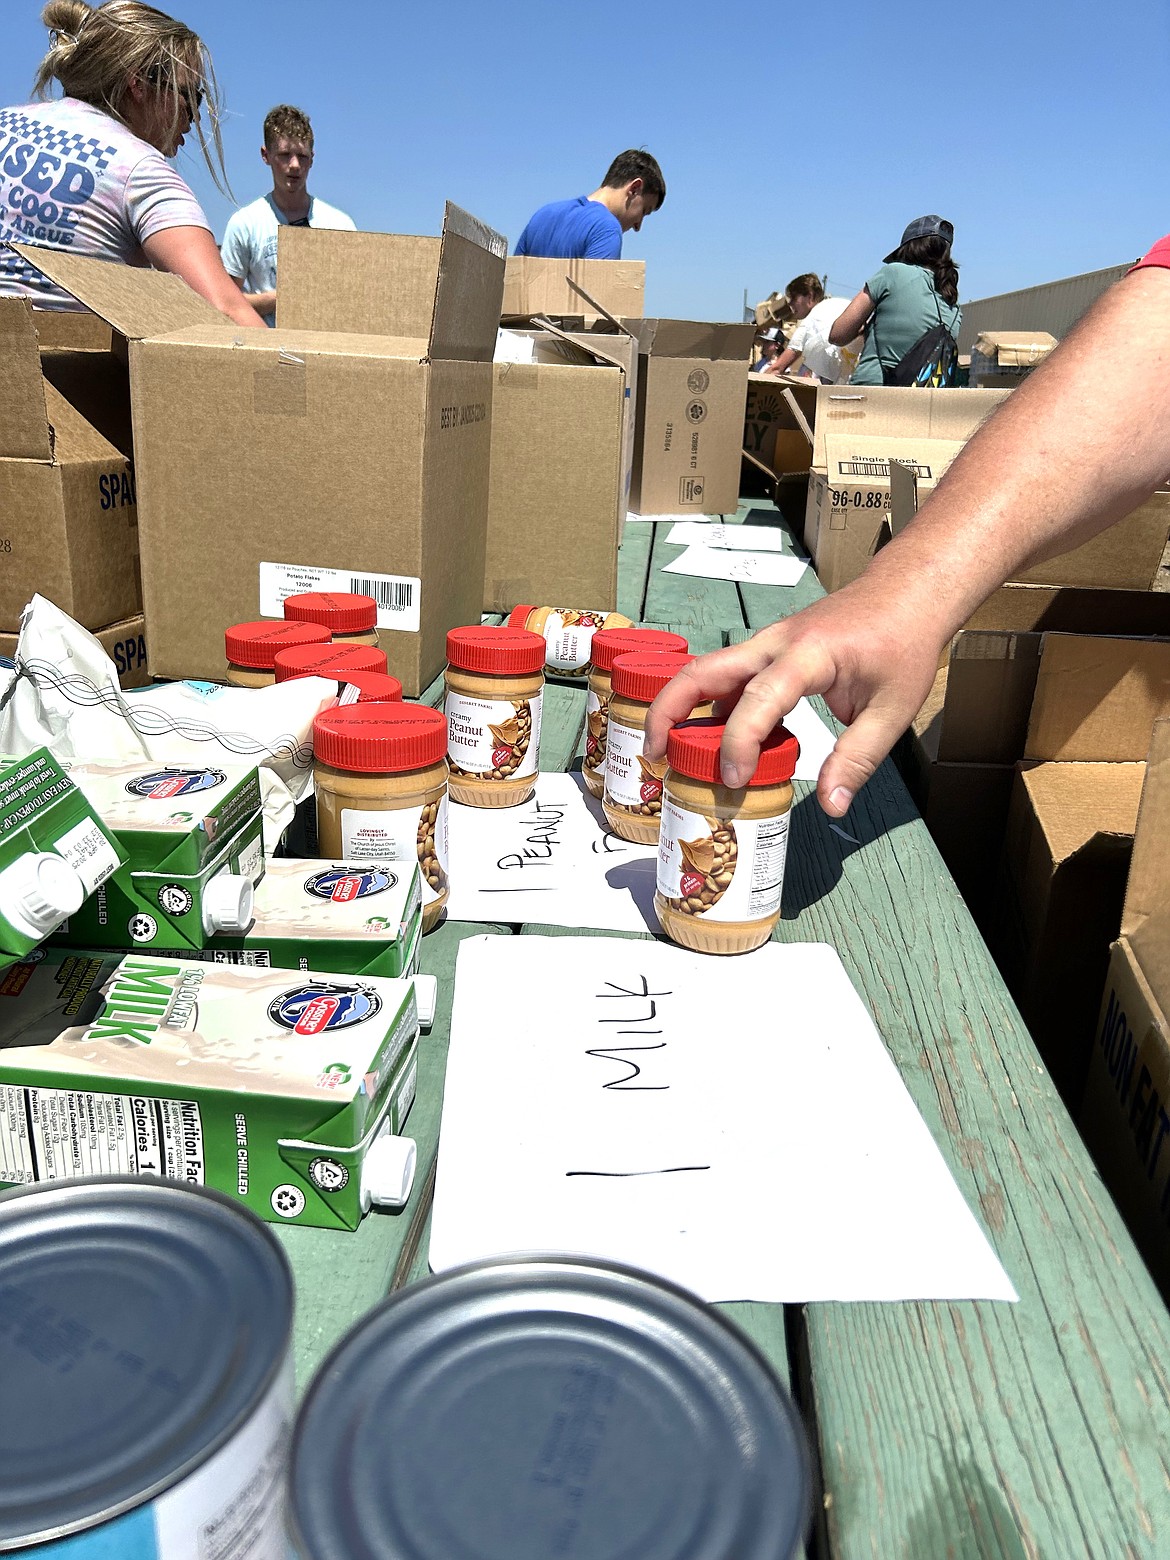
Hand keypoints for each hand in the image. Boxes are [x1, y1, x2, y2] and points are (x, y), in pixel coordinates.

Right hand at [643, 574, 948, 815]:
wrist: (911, 591)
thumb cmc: (904, 641)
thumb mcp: (893, 709)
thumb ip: (858, 759)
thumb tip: (831, 806)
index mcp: (808, 653)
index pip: (758, 697)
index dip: (739, 742)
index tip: (733, 780)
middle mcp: (776, 642)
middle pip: (704, 670)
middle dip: (669, 710)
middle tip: (654, 754)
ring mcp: (768, 642)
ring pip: (709, 670)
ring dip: (683, 707)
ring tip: (671, 753)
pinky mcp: (770, 649)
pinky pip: (730, 676)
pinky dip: (714, 707)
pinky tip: (718, 741)